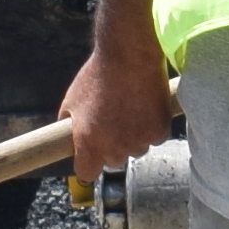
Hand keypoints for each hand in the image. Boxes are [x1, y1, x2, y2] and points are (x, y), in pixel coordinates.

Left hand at [60, 28, 176, 174]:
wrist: (129, 55)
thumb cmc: (98, 75)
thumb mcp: (71, 100)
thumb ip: (69, 125)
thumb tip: (69, 137)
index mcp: (88, 143)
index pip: (86, 174)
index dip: (88, 163)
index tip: (91, 156)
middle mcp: (114, 147)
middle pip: (114, 160)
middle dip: (113, 146)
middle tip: (113, 122)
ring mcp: (138, 141)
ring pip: (137, 149)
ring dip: (134, 136)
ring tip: (130, 109)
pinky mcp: (159, 131)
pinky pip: (155, 137)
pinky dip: (152, 126)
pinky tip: (145, 106)